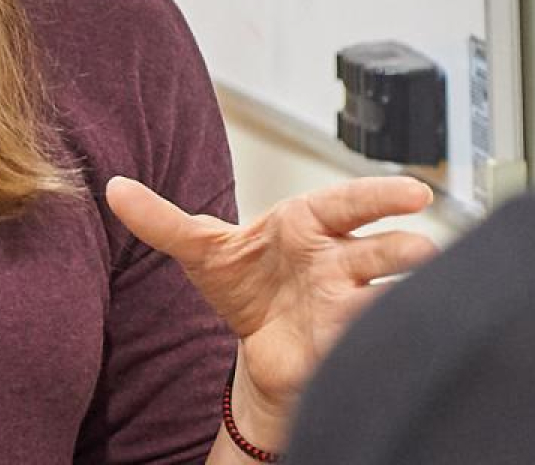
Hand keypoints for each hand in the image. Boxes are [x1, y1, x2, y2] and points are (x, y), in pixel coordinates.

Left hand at [105, 175, 437, 430]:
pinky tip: (395, 339)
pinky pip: (379, 337)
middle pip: (385, 249)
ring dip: (407, 295)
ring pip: (392, 293)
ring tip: (417, 295)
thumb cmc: (243, 283)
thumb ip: (160, 220)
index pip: (350, 203)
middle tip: (421, 249)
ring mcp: (352, 303)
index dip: (382, 196)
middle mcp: (342, 261)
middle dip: (405, 249)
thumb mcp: (199, 249)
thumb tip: (113, 188)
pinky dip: (389, 337)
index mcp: (310, 225)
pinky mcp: (350, 344)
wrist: (257, 345)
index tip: (415, 193)